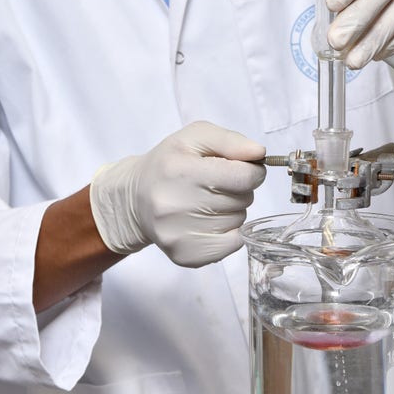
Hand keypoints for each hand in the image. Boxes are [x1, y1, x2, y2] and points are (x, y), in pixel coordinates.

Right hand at [89, 122, 265, 266]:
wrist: (135, 198)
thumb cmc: (169, 164)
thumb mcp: (194, 137)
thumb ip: (230, 140)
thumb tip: (259, 153)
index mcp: (180, 171)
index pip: (242, 177)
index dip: (252, 171)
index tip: (243, 169)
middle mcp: (175, 206)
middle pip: (242, 200)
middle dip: (238, 189)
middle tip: (215, 185)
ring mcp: (179, 235)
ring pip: (239, 221)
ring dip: (232, 210)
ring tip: (207, 201)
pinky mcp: (186, 256)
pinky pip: (233, 244)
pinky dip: (229, 231)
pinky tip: (208, 221)